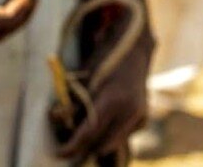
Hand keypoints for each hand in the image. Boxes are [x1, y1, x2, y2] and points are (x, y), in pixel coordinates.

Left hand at [55, 5, 152, 159]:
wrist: (136, 48)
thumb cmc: (105, 57)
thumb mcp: (86, 75)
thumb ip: (75, 98)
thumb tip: (58, 118)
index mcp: (113, 98)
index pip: (90, 131)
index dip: (74, 144)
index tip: (60, 153)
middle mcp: (130, 111)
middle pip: (102, 143)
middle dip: (84, 148)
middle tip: (66, 147)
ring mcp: (140, 116)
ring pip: (113, 142)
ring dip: (96, 142)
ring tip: (79, 136)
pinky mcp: (143, 118)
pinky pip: (122, 134)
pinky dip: (108, 133)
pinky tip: (99, 125)